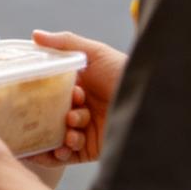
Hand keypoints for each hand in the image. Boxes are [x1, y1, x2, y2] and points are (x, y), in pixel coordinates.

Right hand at [25, 29, 125, 164]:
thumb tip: (35, 34)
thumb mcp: (97, 54)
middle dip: (48, 118)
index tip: (47, 94)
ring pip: (54, 136)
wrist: (154, 106)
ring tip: (70, 134)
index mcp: (76, 86)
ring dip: (57, 137)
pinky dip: (57, 155)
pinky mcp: (90, 149)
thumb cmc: (126, 75)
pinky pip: (65, 155)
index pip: (48, 91)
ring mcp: (83, 129)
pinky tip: (62, 149)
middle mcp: (78, 107)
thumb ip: (66, 43)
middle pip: (48, 115)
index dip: (44, 93)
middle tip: (63, 115)